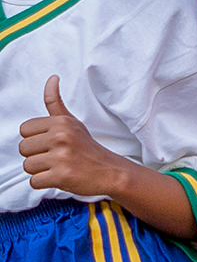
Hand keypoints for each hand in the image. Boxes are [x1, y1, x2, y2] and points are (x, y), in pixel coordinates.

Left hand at [19, 76, 123, 196]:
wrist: (109, 170)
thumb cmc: (86, 146)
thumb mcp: (72, 122)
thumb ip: (56, 102)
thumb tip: (52, 78)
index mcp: (61, 122)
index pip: (25, 129)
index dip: (36, 138)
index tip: (52, 142)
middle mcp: (61, 136)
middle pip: (23, 148)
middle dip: (36, 155)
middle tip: (55, 156)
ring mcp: (61, 156)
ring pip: (27, 166)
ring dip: (40, 170)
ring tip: (58, 166)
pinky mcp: (61, 175)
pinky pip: (34, 182)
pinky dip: (45, 183)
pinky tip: (60, 177)